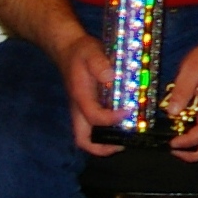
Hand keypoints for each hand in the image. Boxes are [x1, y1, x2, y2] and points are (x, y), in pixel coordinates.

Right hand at [54, 34, 121, 156]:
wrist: (68, 49)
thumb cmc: (81, 52)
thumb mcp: (91, 52)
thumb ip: (100, 64)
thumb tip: (110, 77)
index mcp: (80, 97)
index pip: (94, 117)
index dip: (112, 119)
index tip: (129, 111)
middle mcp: (79, 109)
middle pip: (83, 139)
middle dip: (102, 148)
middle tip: (124, 143)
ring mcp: (82, 110)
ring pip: (88, 136)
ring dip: (106, 142)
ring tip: (128, 137)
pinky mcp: (88, 108)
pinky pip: (95, 127)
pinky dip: (108, 131)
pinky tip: (126, 123)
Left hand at [162, 37, 197, 160]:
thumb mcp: (190, 70)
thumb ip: (181, 91)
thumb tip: (172, 112)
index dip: (187, 143)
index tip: (171, 143)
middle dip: (194, 155)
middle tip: (175, 150)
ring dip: (196, 148)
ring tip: (177, 143)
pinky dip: (197, 138)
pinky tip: (183, 128)